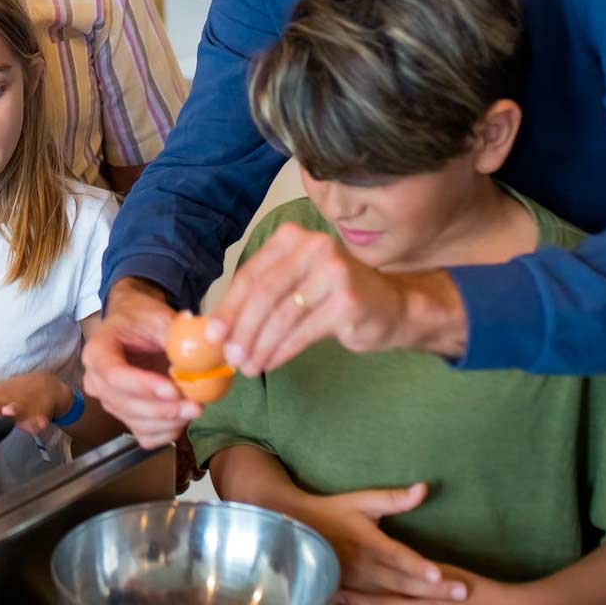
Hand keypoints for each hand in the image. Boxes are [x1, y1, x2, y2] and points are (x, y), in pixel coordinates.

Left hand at [0, 373, 70, 434]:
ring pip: (16, 409)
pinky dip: (39, 422)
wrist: (45, 386)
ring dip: (12, 411)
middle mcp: (4, 401)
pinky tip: (40, 424)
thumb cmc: (10, 396)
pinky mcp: (39, 414)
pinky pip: (39, 419)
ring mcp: (23, 406)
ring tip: (9, 412)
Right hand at [82, 278, 198, 447]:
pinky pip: (146, 436)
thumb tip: (200, 355)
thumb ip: (174, 337)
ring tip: (196, 407)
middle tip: (196, 405)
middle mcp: (96, 382)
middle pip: (125, 404)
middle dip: (163, 409)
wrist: (134, 328)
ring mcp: (110, 403)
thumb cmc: (142, 320)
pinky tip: (183, 417)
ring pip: (137, 423)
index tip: (174, 390)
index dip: (144, 386)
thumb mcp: (158, 317)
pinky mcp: (127, 418)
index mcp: (97, 352)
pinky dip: (167, 432)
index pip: (114, 375)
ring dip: (170, 422)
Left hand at [208, 223, 464, 375]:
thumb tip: (216, 328)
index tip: (213, 335)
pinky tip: (269, 364)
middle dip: (241, 329)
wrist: (392, 307)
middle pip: (263, 293)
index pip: (251, 274)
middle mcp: (314, 247)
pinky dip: (280, 351)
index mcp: (293, 238)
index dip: (229, 307)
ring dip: (259, 345)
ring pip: (281, 315)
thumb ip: (260, 297)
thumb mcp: (295, 286)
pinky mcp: (347, 300)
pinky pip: (302, 332)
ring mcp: (333, 272)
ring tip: (248, 366)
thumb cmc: (333, 298)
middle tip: (229, 356)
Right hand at [289, 483, 466, 600]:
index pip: (397, 555)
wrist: (292, 527)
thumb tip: (424, 488)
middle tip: (463, 594)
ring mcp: (352, 583)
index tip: (439, 574)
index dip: (417, 565)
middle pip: (401, 580)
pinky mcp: (345, 594)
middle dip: (432, 588)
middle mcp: (361, 564)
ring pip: (389, 598)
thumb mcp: (361, 501)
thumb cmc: (331, 512)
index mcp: (367, 540)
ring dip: (418, 603)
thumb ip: (394, 499)